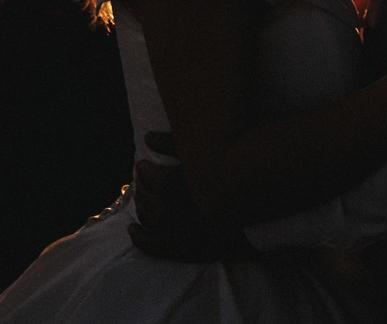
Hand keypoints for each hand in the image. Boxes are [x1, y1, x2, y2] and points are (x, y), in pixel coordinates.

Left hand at [128, 132, 252, 261]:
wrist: (254, 210)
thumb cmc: (228, 174)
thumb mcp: (200, 153)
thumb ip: (171, 143)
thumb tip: (146, 137)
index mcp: (167, 184)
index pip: (145, 173)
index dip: (144, 167)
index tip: (145, 164)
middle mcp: (164, 209)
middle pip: (143, 194)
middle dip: (142, 185)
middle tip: (145, 180)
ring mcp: (170, 232)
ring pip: (145, 216)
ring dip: (141, 205)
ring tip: (143, 198)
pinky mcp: (178, 249)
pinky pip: (150, 244)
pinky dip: (138, 236)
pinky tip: (132, 229)